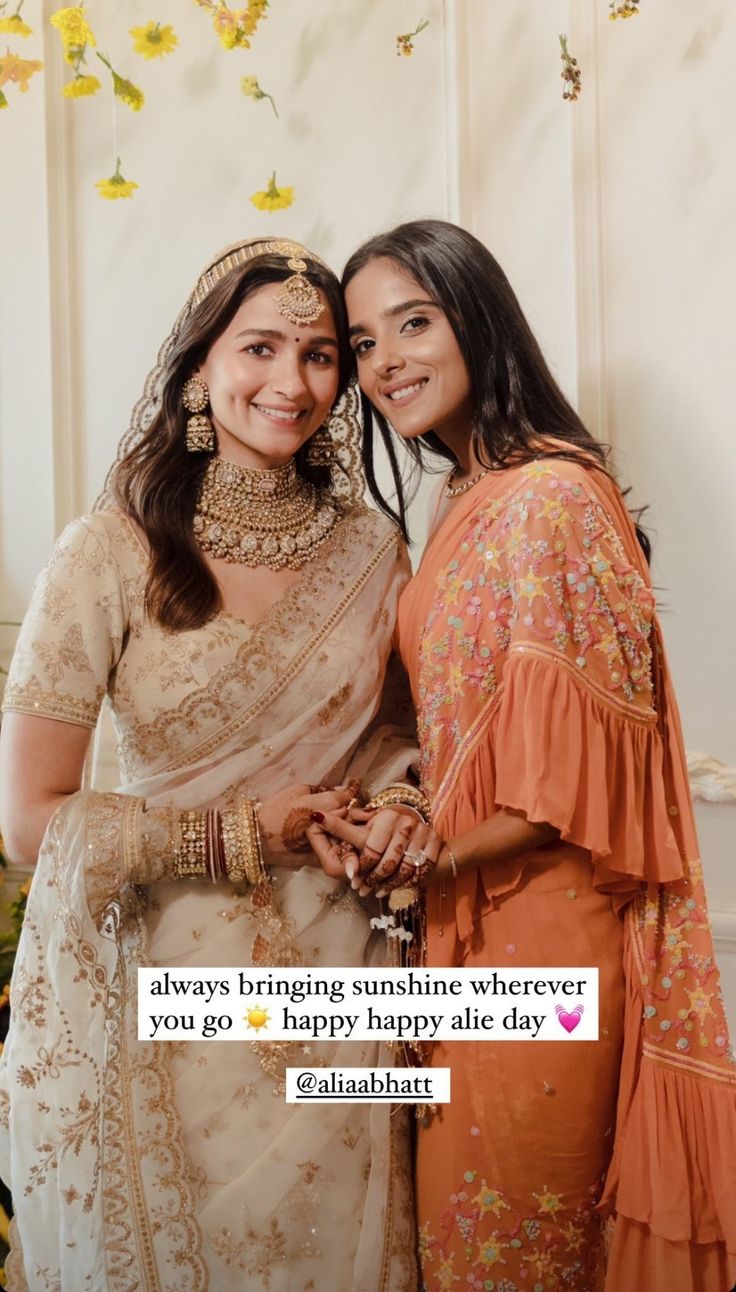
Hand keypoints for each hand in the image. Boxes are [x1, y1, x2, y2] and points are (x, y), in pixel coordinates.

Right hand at [257, 782, 355, 867]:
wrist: (256, 839)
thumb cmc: (272, 812)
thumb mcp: (294, 792)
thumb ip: (319, 790)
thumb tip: (339, 790)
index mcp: (319, 805)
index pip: (346, 796)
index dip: (351, 791)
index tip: (354, 787)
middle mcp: (325, 825)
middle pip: (348, 815)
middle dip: (352, 810)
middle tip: (354, 806)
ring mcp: (323, 844)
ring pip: (345, 835)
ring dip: (348, 828)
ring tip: (345, 822)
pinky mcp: (318, 858)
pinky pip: (336, 851)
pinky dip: (340, 845)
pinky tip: (337, 839)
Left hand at [307, 806, 441, 894]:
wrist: (425, 837)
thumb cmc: (389, 835)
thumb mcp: (367, 832)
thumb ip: (344, 830)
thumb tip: (315, 816)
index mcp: (385, 816)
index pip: (367, 845)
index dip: (358, 864)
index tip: (351, 877)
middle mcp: (404, 821)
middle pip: (384, 863)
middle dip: (371, 878)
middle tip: (361, 887)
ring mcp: (422, 832)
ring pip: (401, 870)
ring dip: (386, 884)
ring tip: (375, 890)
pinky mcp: (435, 843)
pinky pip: (418, 872)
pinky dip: (405, 884)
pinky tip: (394, 887)